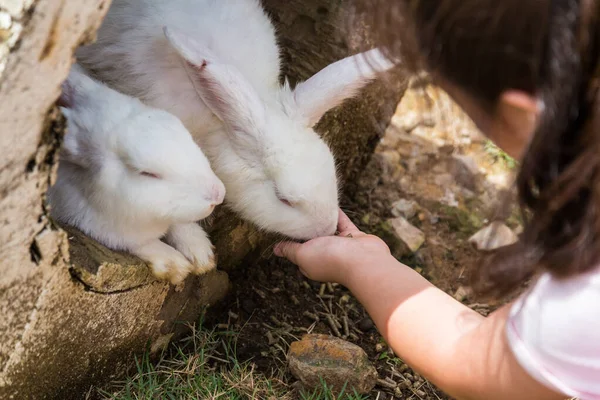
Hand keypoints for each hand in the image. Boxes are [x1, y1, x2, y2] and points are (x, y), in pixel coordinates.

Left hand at [274, 209, 390, 284]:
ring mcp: (340, 246)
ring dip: (321, 219)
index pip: (297, 251)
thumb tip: (276, 250)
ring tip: (310, 204)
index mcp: (311, 263)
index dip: (291, 239)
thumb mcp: (303, 255)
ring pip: (327, 229)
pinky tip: (329, 202)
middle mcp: (325, 255)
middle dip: (306, 227)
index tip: (284, 223)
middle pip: (312, 239)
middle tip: (295, 208)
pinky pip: (342, 222)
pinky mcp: (353, 236)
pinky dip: (336, 214)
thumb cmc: (331, 259)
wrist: (364, 260)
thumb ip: (290, 250)